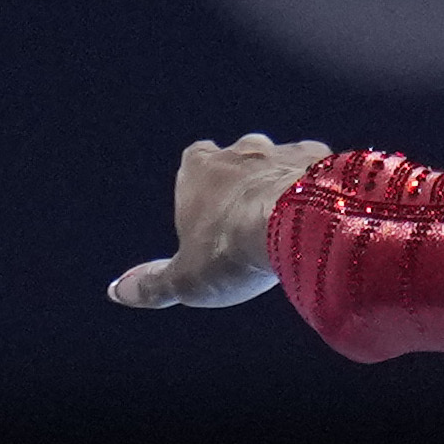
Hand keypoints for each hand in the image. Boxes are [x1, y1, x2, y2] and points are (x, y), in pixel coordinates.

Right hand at [109, 134, 330, 307]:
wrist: (293, 225)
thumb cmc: (230, 252)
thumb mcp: (184, 280)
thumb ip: (152, 284)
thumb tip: (118, 292)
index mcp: (198, 170)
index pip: (193, 158)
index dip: (201, 180)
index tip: (209, 202)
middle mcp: (240, 151)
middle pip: (239, 155)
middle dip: (245, 177)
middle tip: (252, 213)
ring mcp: (283, 151)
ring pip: (282, 158)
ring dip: (285, 180)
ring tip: (292, 214)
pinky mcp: (323, 158)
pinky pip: (321, 168)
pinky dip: (321, 186)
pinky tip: (326, 211)